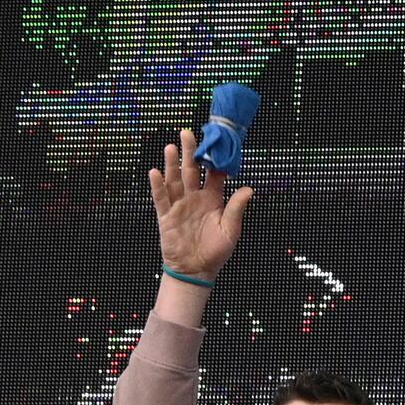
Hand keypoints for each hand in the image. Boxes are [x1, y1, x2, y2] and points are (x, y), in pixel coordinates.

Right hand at [147, 128, 253, 285]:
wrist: (196, 271)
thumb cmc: (216, 252)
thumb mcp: (230, 230)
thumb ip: (236, 208)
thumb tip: (249, 189)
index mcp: (213, 200)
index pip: (214, 175)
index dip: (214, 160)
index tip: (215, 142)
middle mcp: (195, 198)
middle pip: (191, 170)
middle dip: (189, 152)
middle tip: (187, 133)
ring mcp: (179, 205)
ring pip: (175, 180)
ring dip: (172, 164)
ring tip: (171, 147)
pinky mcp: (166, 216)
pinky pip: (161, 198)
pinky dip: (157, 186)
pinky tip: (155, 172)